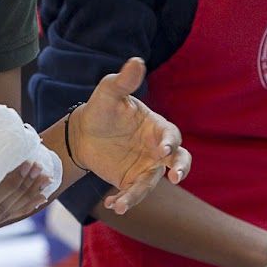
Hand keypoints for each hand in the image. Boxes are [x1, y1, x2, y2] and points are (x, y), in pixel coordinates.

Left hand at [72, 57, 191, 214]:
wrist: (85, 132)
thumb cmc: (103, 108)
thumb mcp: (110, 92)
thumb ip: (124, 81)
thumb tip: (137, 61)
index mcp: (157, 128)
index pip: (172, 135)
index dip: (171, 143)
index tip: (164, 150)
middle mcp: (157, 150)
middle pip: (180, 162)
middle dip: (181, 169)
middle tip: (176, 177)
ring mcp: (146, 167)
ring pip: (151, 183)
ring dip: (138, 194)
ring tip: (121, 203)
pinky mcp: (131, 181)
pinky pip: (132, 194)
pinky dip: (123, 200)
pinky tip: (111, 204)